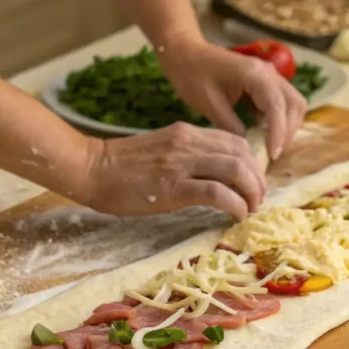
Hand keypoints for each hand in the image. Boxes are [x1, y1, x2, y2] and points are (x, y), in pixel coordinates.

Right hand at [82, 122, 265, 218]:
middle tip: (256, 201)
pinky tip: (236, 215)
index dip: (252, 164)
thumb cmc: (121, 167)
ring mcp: (181, 164)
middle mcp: (188, 143)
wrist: (91, 169)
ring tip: (250, 209)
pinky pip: (217, 192)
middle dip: (257, 180)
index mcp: (187, 133)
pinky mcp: (173, 187)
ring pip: (236, 170)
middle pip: (242, 155)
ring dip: (251, 192)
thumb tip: (214, 175)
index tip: (251, 184)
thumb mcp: (161, 150)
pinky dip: (235, 204)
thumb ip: (187, 155)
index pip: (235, 142)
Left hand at [158, 37, 306, 159]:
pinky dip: (278, 119)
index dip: (278, 133)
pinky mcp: (264, 82)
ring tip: (270, 146)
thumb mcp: (210, 105)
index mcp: (255, 75)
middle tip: (272, 155)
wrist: (184, 53)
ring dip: (286, 126)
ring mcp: (269, 76)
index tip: (272, 155)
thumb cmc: (193, 76)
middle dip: (287, 132)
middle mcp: (268, 72)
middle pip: (294, 104)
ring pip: (292, 103)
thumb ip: (232, 127)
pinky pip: (281, 102)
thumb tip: (249, 149)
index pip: (277, 106)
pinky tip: (263, 134)